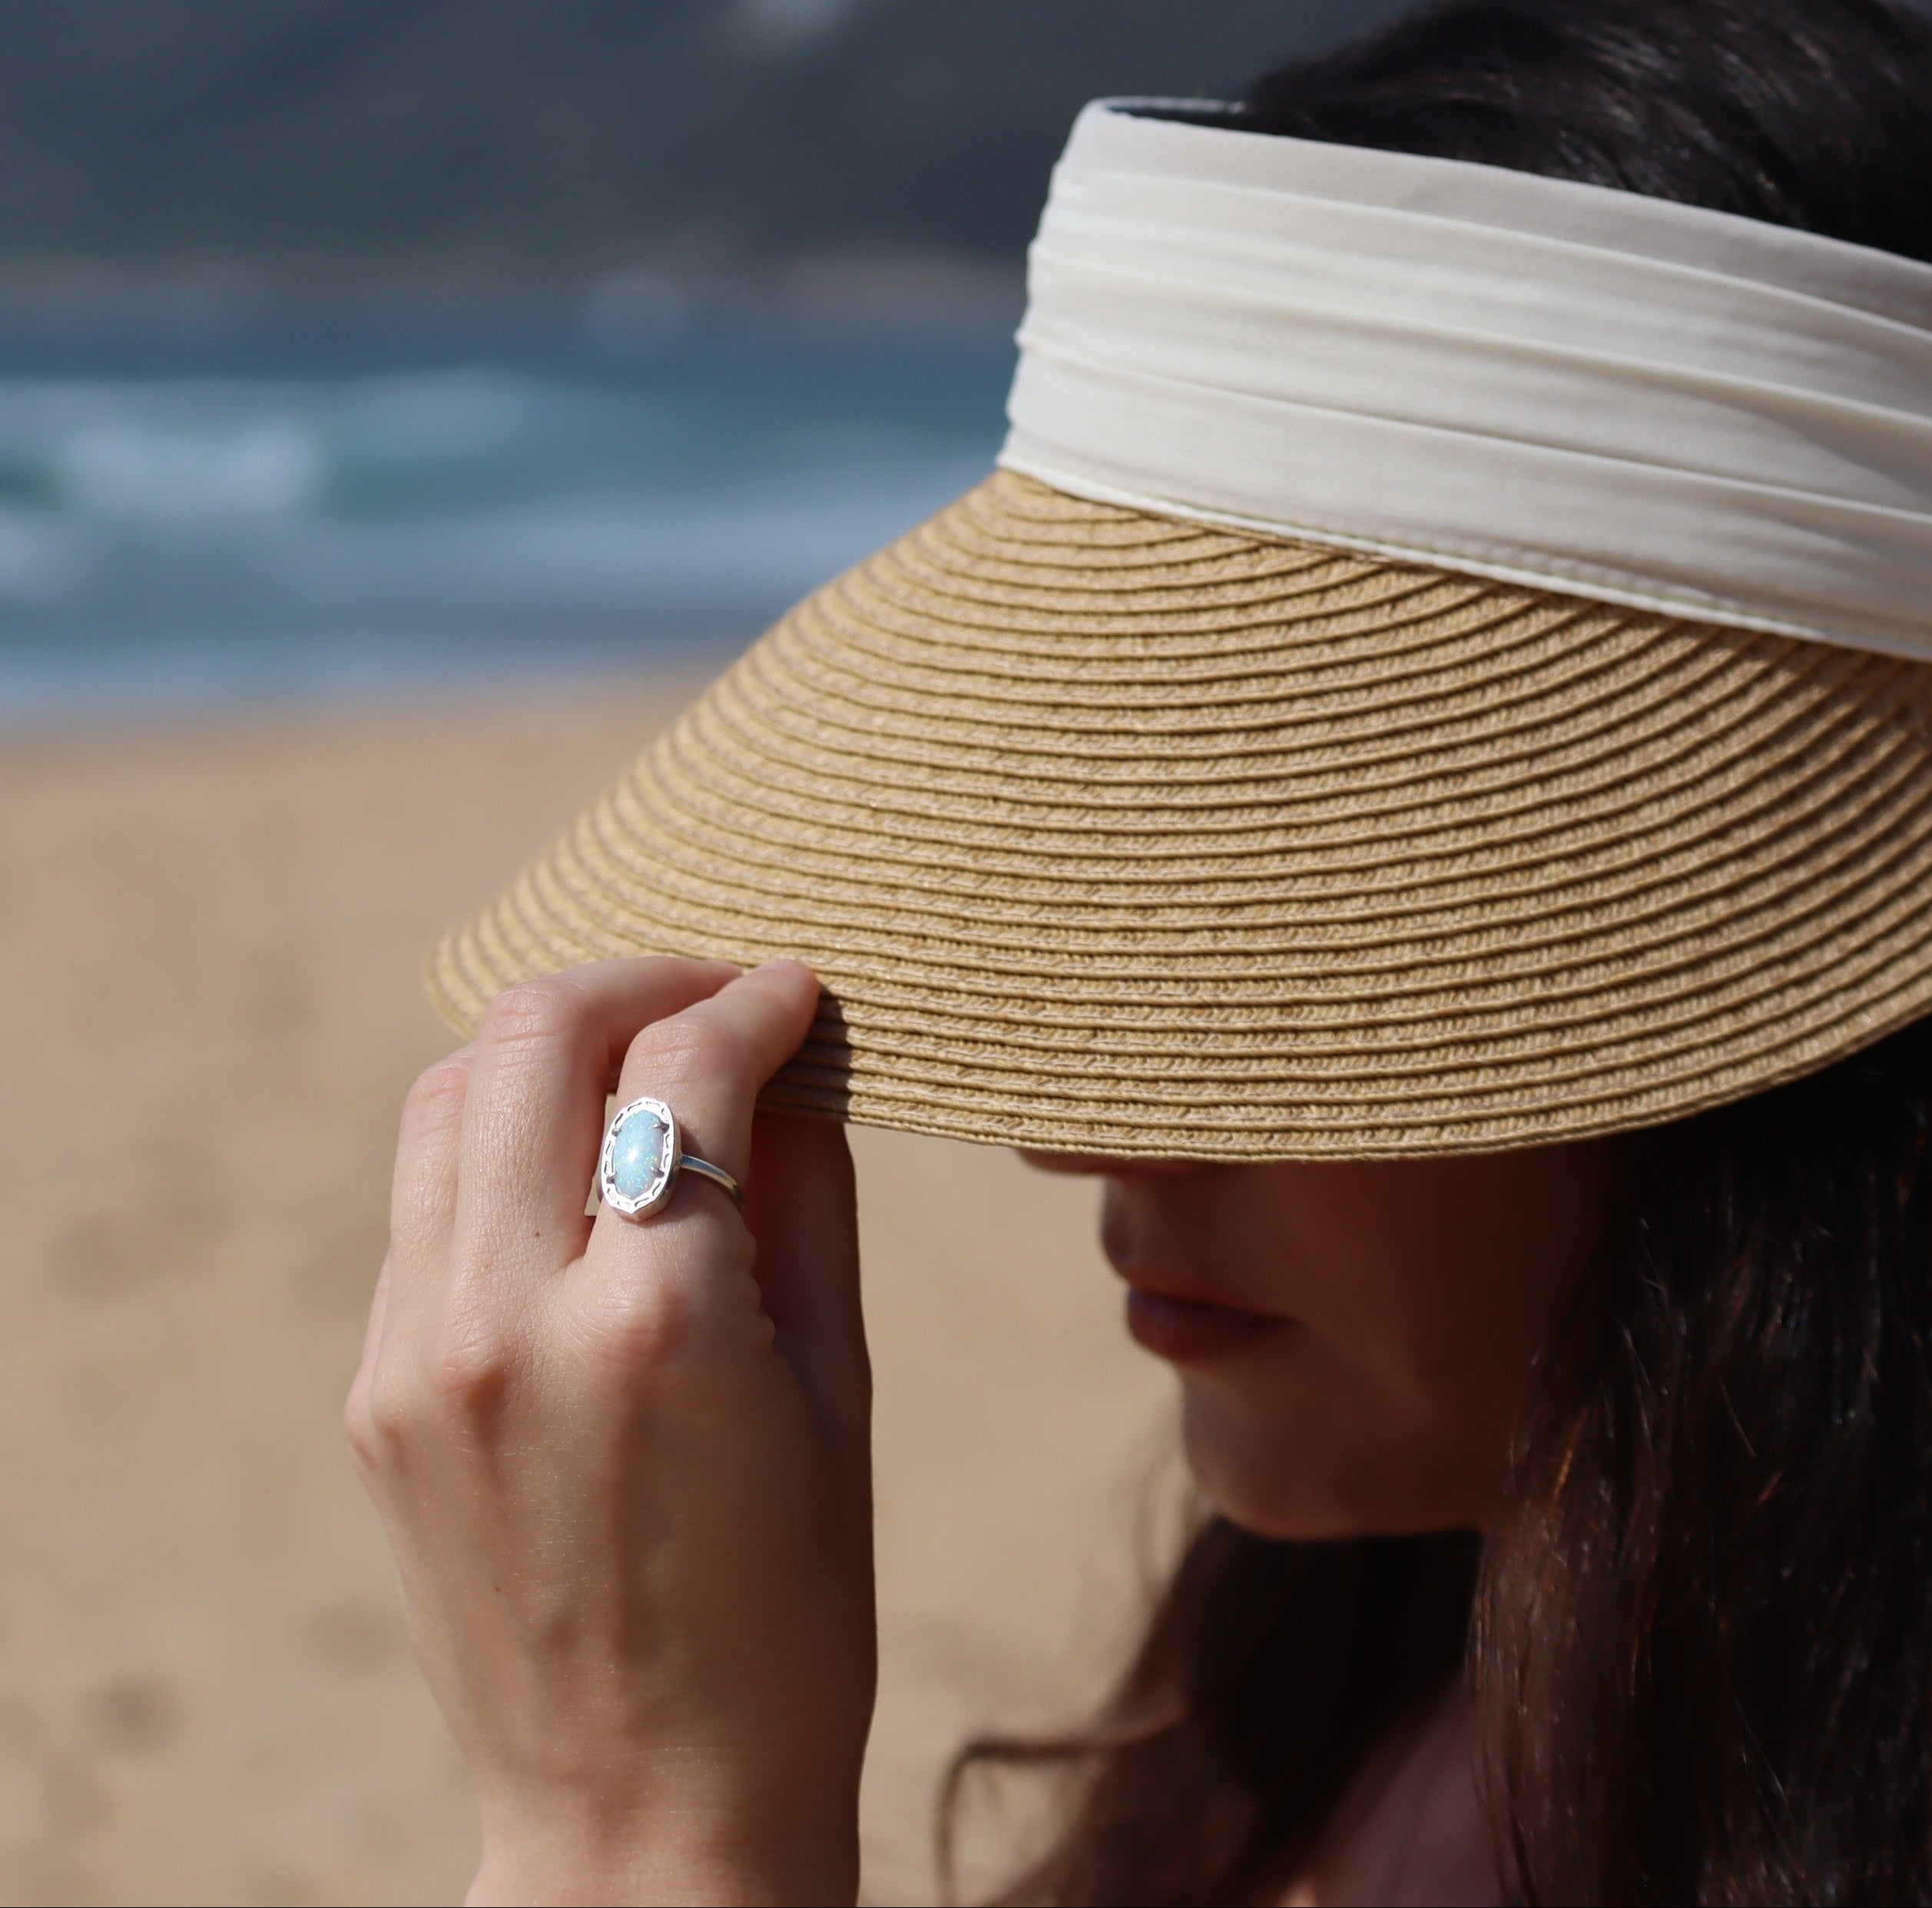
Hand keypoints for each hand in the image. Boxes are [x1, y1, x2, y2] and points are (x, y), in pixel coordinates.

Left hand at [346, 958, 873, 1906]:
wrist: (645, 1808)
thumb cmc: (793, 1610)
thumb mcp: (839, 1388)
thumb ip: (810, 1195)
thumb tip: (792, 1062)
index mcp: (655, 1322)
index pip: (687, 1067)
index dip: (760, 1002)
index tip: (803, 991)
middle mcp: (507, 1315)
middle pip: (537, 1033)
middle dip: (643, 977)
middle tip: (722, 992)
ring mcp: (417, 1353)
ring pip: (452, 1092)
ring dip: (553, 1041)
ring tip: (641, 1054)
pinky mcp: (376, 1390)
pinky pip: (425, 1197)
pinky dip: (499, 1135)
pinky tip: (575, 1160)